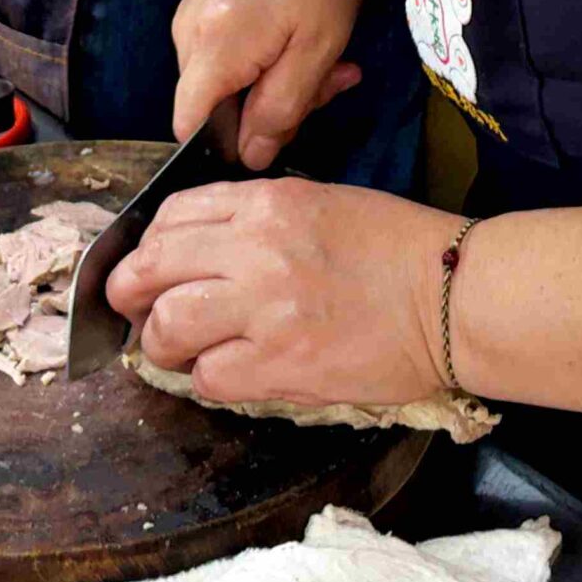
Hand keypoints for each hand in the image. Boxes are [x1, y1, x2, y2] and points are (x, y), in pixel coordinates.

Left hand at [110, 178, 456, 407]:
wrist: (453, 295)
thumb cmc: (396, 247)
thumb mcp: (318, 203)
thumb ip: (254, 220)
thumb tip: (197, 249)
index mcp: (266, 203)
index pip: (170, 216)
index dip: (148, 245)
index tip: (150, 266)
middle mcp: (256, 250)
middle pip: (150, 268)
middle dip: (128, 293)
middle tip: (134, 311)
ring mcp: (267, 309)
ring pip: (167, 326)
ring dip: (161, 342)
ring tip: (179, 349)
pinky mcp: (282, 364)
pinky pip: (209, 376)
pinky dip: (207, 377)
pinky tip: (227, 371)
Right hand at [173, 0, 371, 170]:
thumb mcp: (316, 51)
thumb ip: (280, 111)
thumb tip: (250, 158)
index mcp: (210, 45)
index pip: (188, 126)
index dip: (227, 146)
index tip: (279, 133)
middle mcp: (186, 31)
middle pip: (210, 106)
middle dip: (268, 110)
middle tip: (330, 84)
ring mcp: (190, 15)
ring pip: (222, 82)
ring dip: (274, 84)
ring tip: (326, 58)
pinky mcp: (203, 5)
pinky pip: (225, 56)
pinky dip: (264, 60)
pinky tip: (302, 42)